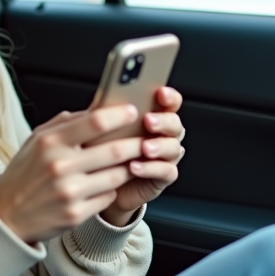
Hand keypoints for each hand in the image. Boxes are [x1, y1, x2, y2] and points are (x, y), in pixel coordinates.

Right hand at [0, 105, 144, 244]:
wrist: (6, 215)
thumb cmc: (23, 174)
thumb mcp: (36, 140)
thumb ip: (65, 123)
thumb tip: (96, 109)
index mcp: (50, 143)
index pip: (95, 122)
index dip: (119, 115)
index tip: (133, 112)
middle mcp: (60, 167)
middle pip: (115, 150)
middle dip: (136, 143)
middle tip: (146, 139)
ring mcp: (69, 193)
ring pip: (117, 175)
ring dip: (128, 168)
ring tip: (131, 161)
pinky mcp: (76, 214)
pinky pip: (108, 197)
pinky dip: (111, 189)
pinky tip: (106, 184)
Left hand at [101, 86, 184, 225]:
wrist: (99, 182)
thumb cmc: (101, 151)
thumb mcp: (101, 128)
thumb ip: (107, 113)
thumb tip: (103, 99)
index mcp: (153, 116)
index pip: (169, 102)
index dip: (169, 96)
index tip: (160, 93)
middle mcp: (163, 135)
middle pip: (175, 123)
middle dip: (163, 121)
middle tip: (148, 121)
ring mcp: (165, 156)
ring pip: (174, 147)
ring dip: (160, 146)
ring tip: (144, 147)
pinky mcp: (162, 177)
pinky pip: (166, 171)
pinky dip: (152, 168)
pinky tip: (135, 166)